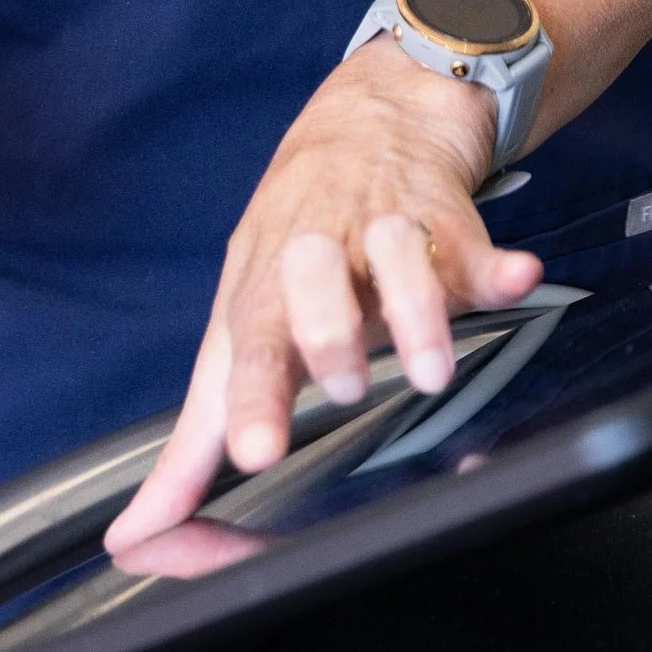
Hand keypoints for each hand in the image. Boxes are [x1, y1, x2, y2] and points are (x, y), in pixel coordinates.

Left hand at [106, 38, 542, 552]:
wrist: (372, 114)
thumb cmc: (296, 239)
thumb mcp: (240, 323)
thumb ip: (196, 436)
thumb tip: (135, 537)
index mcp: (264, 288)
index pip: (249, 344)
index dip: (251, 399)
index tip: (253, 451)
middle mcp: (319, 252)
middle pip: (313, 284)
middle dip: (326, 332)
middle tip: (342, 386)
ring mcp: (385, 229)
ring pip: (396, 256)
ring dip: (414, 310)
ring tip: (429, 371)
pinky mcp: (450, 220)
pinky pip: (476, 243)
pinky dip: (497, 264)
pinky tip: (515, 278)